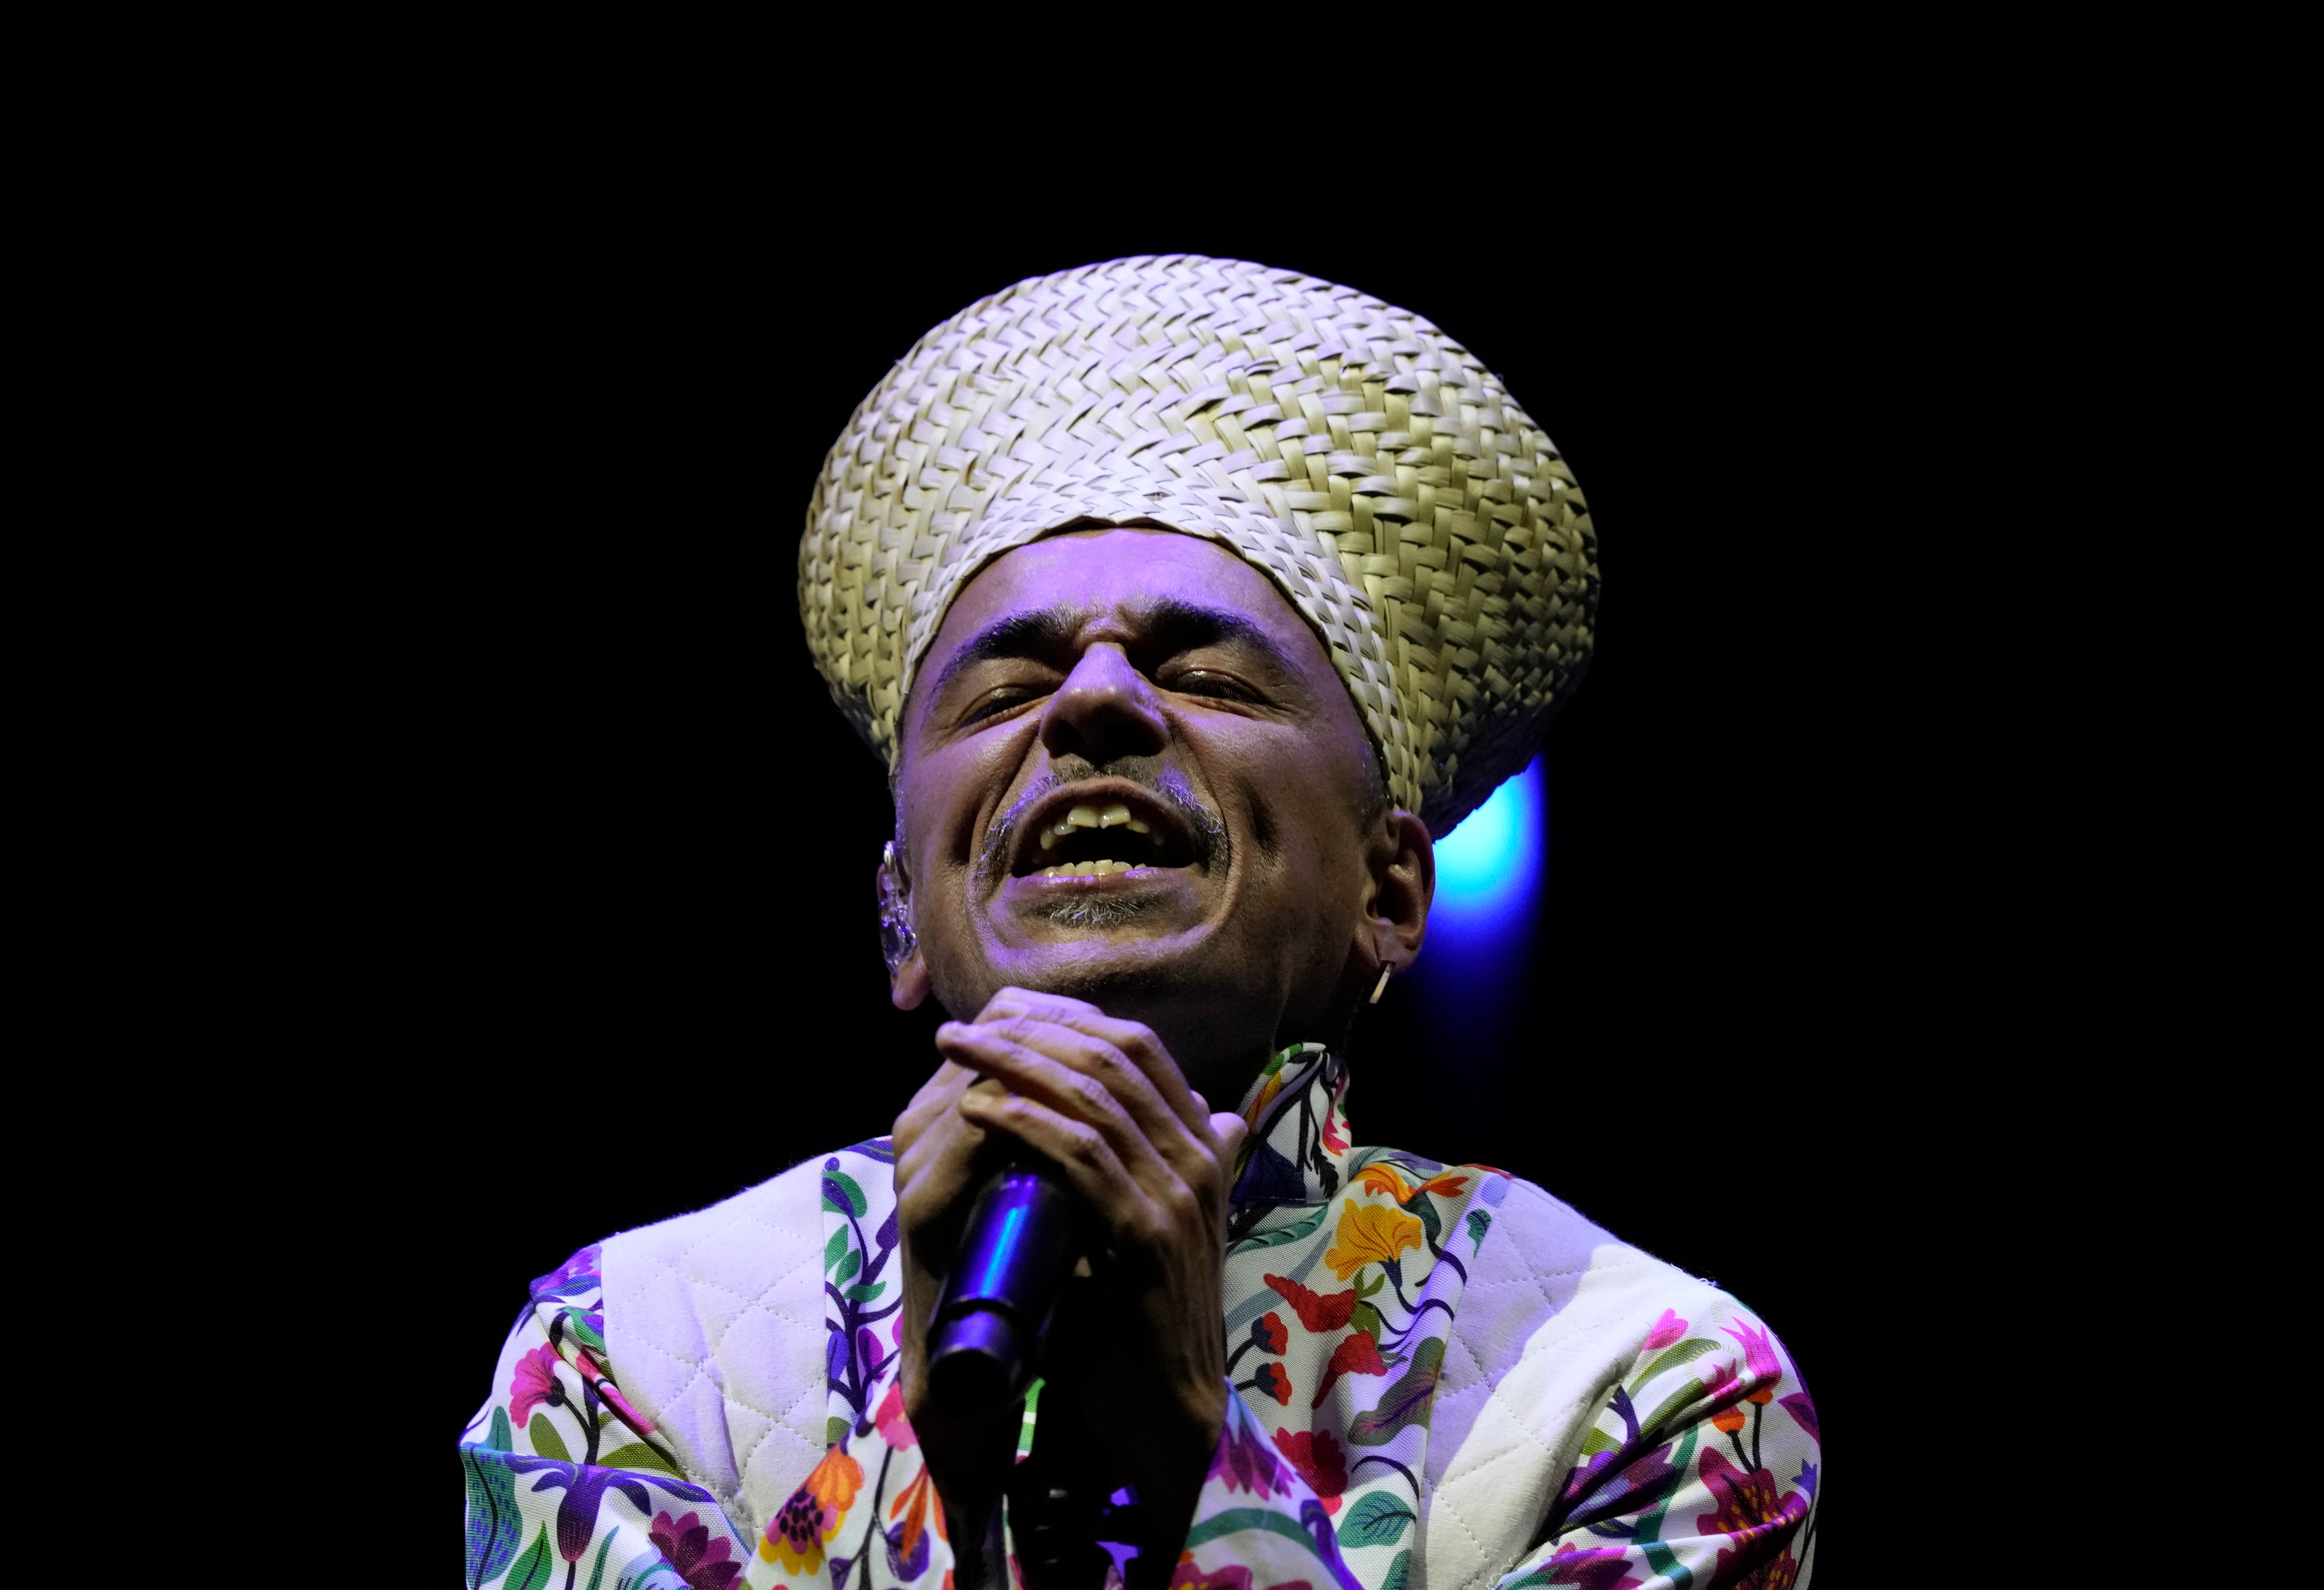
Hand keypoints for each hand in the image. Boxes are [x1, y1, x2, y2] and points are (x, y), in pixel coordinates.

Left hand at [891, 987, 1250, 1573]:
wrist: (1166, 1410)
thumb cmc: (1143, 1317)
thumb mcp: (1152, 1223)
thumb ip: (1154, 1168)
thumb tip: (1173, 1115)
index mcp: (1205, 1146)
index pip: (1140, 1047)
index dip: (1066, 1020)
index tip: (997, 1019)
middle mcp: (1201, 1157)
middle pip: (1113, 1056)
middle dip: (1029, 1030)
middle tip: (959, 1029)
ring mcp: (1178, 1194)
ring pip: (1092, 1095)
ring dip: (1014, 1063)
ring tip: (956, 1053)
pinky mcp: (1145, 1235)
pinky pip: (1081, 1155)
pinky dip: (1025, 1123)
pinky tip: (979, 1108)